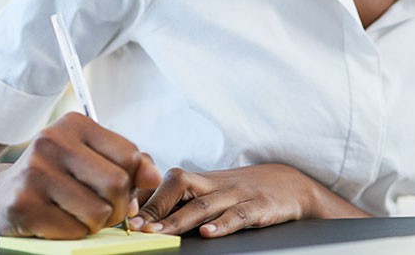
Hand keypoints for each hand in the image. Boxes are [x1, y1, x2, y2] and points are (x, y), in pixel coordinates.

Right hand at [0, 112, 160, 238]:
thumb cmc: (53, 175)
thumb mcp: (89, 155)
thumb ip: (129, 162)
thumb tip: (154, 177)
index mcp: (74, 124)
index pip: (129, 155)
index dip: (134, 181)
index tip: (123, 190)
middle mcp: (51, 142)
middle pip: (117, 185)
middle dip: (119, 207)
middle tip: (107, 211)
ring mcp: (34, 172)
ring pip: (98, 212)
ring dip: (96, 223)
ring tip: (79, 214)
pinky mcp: (23, 204)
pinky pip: (73, 230)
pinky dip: (75, 233)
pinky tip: (59, 222)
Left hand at [130, 164, 323, 237]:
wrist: (291, 185)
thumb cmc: (245, 191)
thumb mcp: (214, 192)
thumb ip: (184, 202)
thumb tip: (141, 218)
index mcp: (202, 181)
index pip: (167, 183)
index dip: (144, 198)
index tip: (123, 216)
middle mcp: (216, 184)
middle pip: (180, 185)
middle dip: (155, 207)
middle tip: (135, 227)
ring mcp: (238, 194)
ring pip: (205, 204)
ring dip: (179, 219)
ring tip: (159, 234)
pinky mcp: (260, 207)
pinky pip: (239, 215)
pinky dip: (223, 225)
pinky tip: (209, 234)